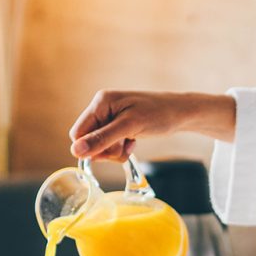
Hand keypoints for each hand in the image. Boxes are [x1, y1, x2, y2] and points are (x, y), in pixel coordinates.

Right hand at [69, 90, 235, 161]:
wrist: (180, 113)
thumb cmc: (158, 115)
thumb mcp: (129, 127)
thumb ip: (102, 139)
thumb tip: (76, 151)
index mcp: (100, 102)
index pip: (78, 133)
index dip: (89, 148)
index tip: (108, 153)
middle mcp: (102, 108)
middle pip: (88, 140)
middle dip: (104, 150)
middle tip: (123, 147)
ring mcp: (110, 118)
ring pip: (99, 145)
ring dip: (114, 151)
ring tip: (131, 144)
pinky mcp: (119, 126)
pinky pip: (110, 144)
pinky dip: (120, 149)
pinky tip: (133, 143)